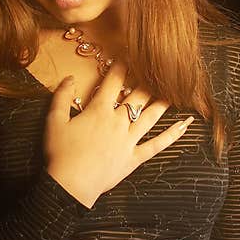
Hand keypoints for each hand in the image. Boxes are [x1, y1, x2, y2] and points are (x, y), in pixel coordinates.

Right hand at [43, 60, 193, 207]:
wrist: (70, 185)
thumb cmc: (60, 153)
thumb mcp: (53, 121)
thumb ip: (61, 97)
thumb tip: (70, 78)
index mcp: (99, 111)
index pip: (113, 82)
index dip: (121, 65)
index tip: (127, 54)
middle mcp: (118, 122)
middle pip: (137, 95)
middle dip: (146, 79)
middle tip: (155, 67)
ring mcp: (129, 140)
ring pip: (151, 116)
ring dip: (164, 100)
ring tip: (175, 89)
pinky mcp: (135, 158)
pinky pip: (158, 145)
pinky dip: (173, 135)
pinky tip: (185, 125)